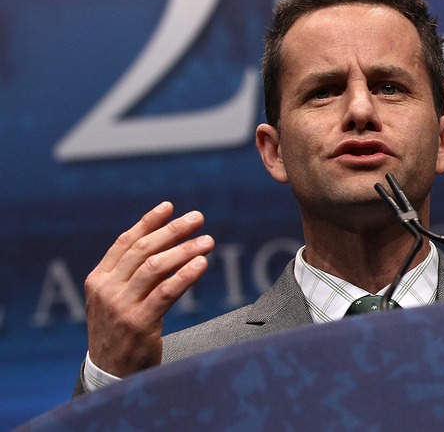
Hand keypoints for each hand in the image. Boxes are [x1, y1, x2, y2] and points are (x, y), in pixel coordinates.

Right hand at [84, 202, 213, 376]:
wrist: (110, 374)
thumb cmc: (120, 332)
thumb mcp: (116, 300)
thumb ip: (132, 274)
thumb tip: (167, 243)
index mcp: (98, 280)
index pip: (124, 243)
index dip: (148, 222)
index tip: (170, 206)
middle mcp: (106, 290)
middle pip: (142, 250)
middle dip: (172, 230)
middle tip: (198, 218)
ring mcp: (120, 307)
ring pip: (155, 267)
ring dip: (184, 250)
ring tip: (208, 241)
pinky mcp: (138, 323)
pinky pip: (166, 292)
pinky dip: (185, 275)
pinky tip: (202, 264)